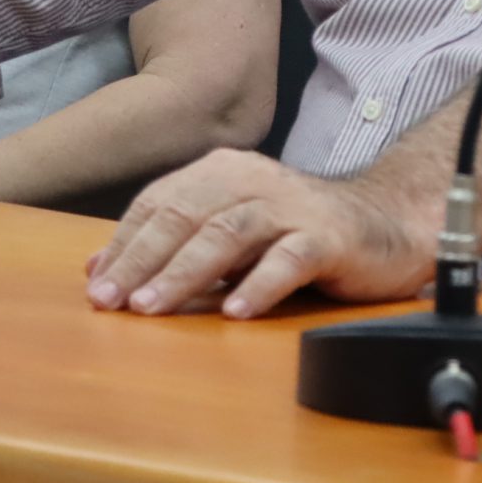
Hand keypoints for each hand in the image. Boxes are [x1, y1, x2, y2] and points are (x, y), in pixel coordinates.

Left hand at [85, 149, 436, 319]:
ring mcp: (292, 206)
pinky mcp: (329, 236)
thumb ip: (174, 241)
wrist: (386, 224)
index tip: (95, 284)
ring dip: (185, 271)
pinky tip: (235, 311)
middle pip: (188, 213)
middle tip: (110, 300)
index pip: (162, 201)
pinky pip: (289, 259)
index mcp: (224, 171)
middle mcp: (254, 179)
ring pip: (229, 232)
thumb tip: (100, 267)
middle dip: (142, 258)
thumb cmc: (298, 231)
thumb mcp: (230, 231)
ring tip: (152, 307)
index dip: (125, 242)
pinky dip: (259, 284)